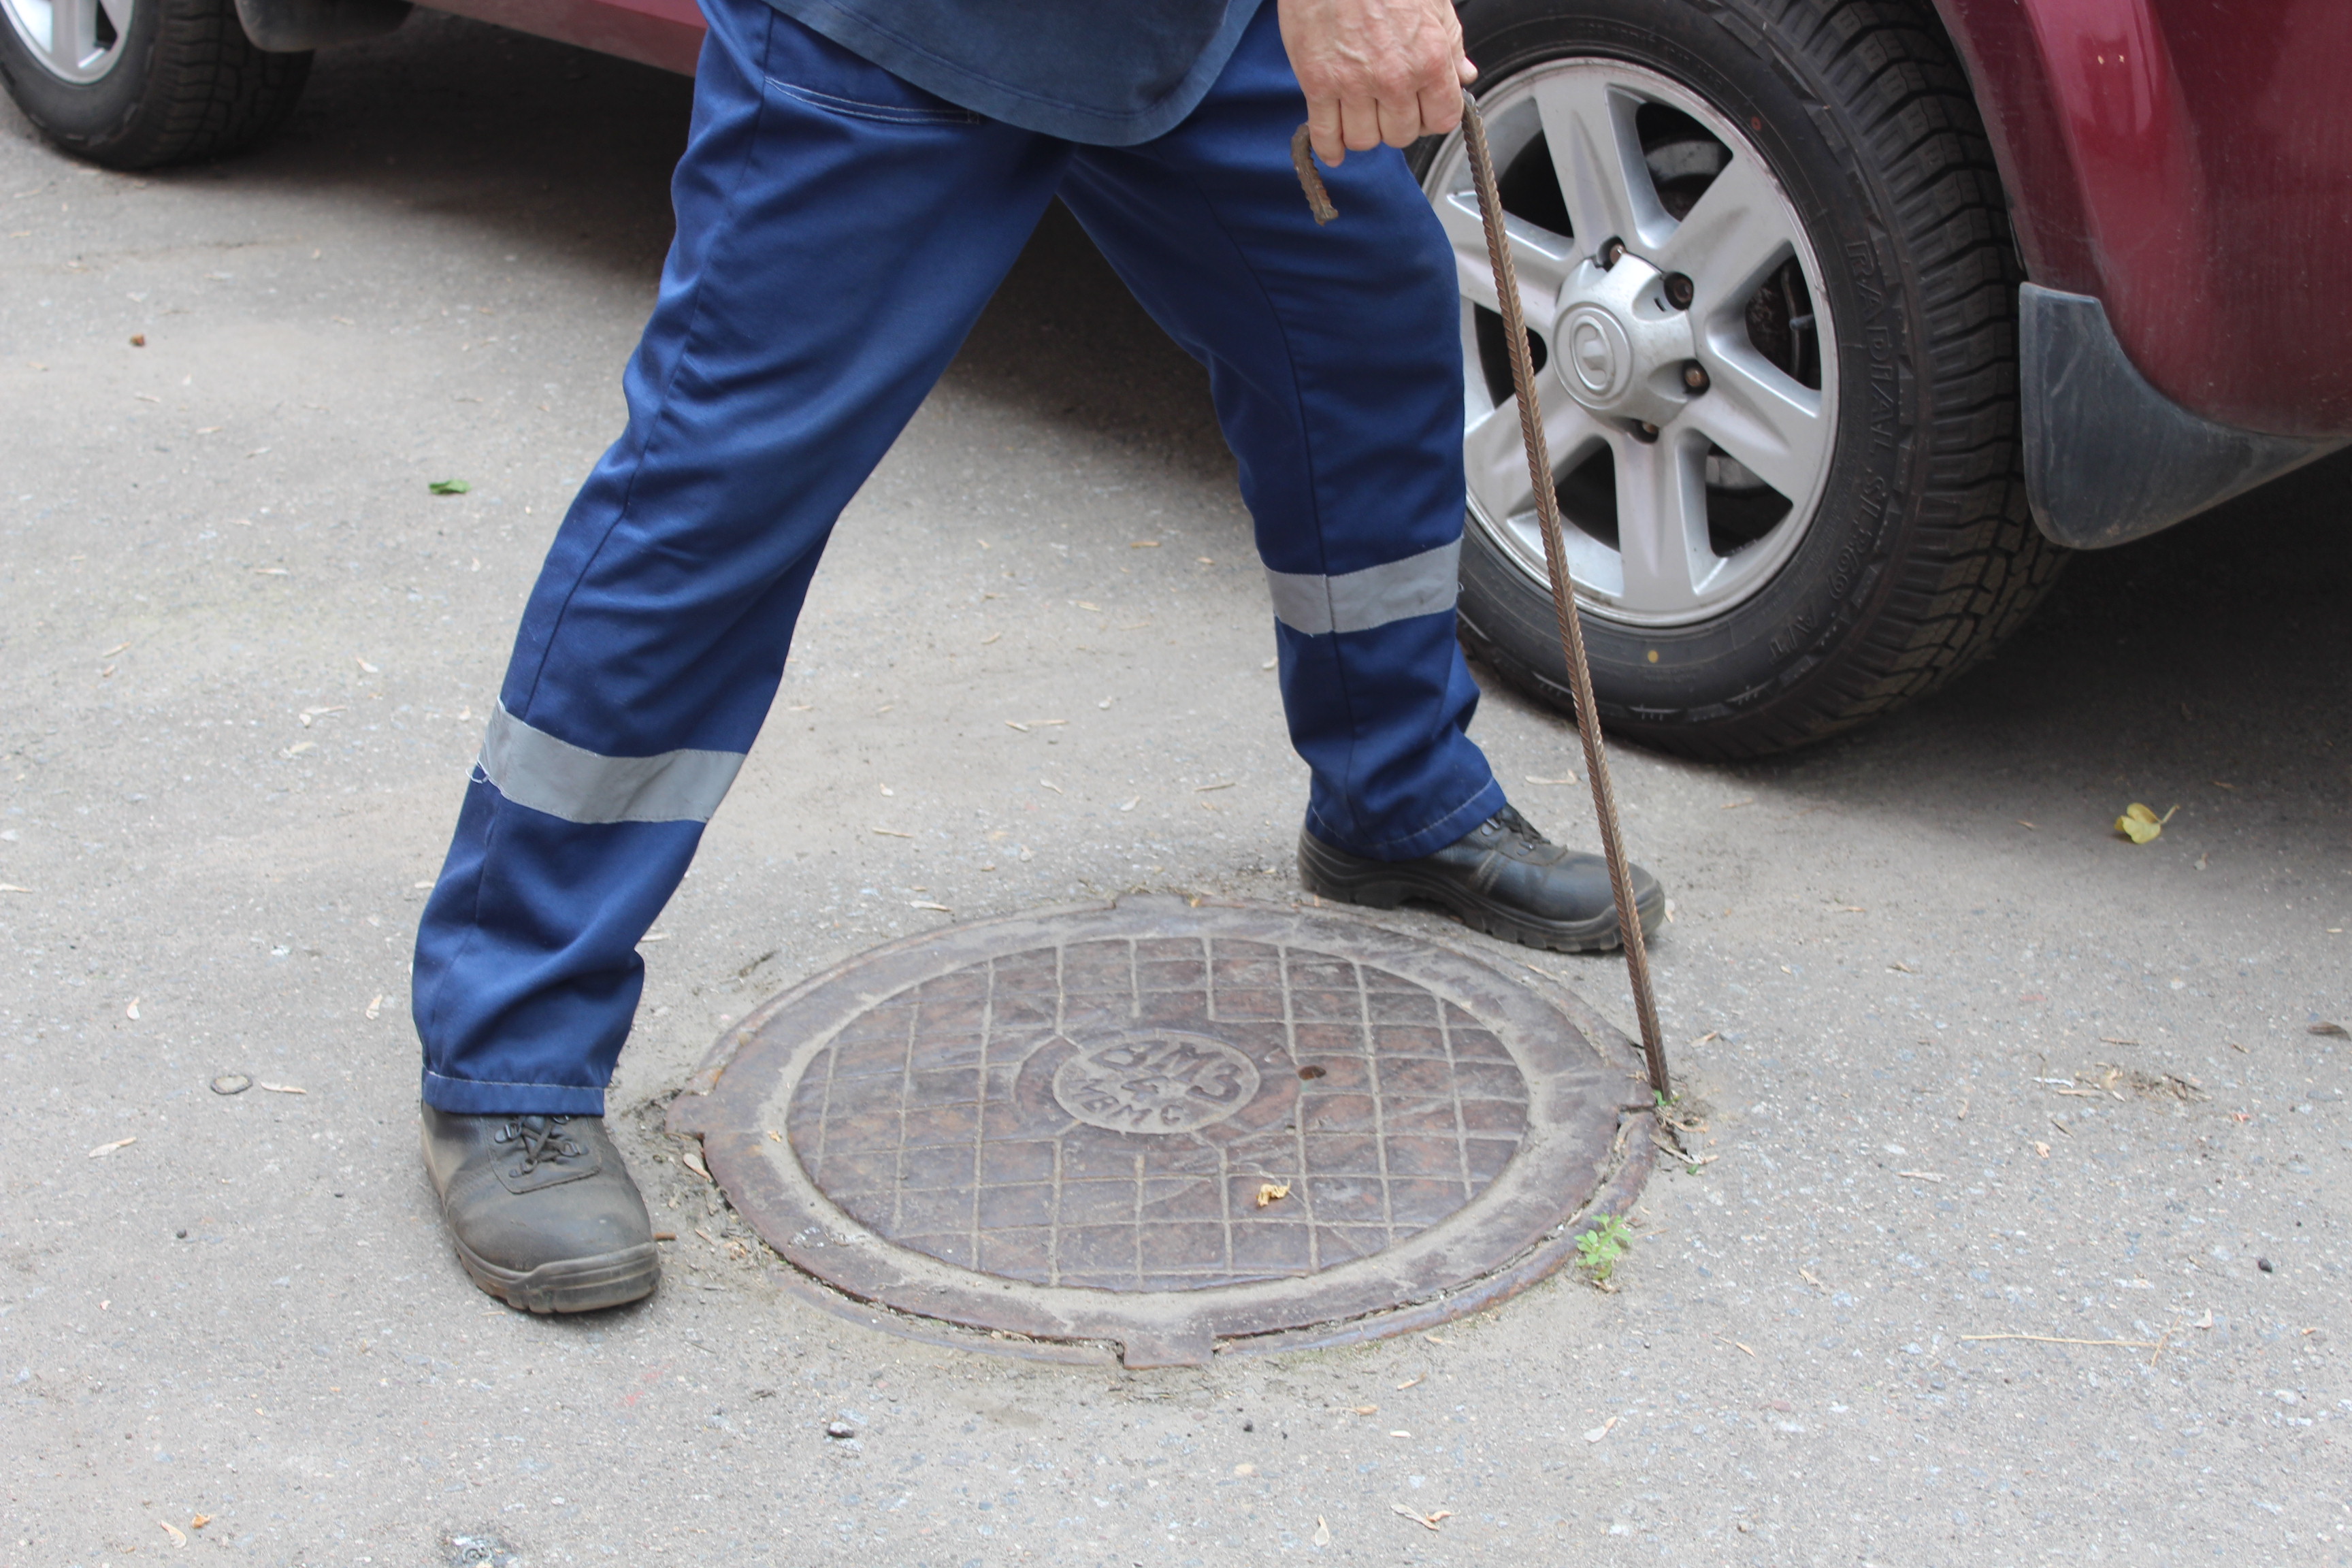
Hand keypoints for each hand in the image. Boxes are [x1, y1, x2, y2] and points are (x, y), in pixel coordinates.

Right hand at [1278, 0, 1476, 165]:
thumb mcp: (1433, 4)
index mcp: (1429, 59)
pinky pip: (1325, 134)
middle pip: (1400, 135)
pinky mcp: (1317, 83)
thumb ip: (1452, 45)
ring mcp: (1353, 84)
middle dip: (1395, 125)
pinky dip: (1329, 147)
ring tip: (1360, 116)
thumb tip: (1465, 75)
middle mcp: (1394, 78)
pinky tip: (1333, 147)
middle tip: (1386, 107)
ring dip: (1363, 133)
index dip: (1430, 119)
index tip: (1421, 111)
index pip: (1441, 120)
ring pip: (1364, 140)